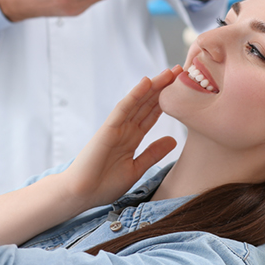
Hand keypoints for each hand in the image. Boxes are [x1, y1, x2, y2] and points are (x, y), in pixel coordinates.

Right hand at [60, 67, 180, 209]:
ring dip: (153, 86)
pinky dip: (134, 95)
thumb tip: (173, 140)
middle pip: (147, 103)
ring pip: (138, 101)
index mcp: (132, 137)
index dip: (167, 100)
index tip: (183, 88)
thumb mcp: (136, 169)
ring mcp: (116, 127)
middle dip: (164, 87)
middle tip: (181, 70)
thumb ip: (153, 153)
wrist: (82, 195)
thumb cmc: (104, 184)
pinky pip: (123, 109)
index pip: (152, 114)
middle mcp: (125, 128)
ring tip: (169, 72)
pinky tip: (146, 83)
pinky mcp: (107, 129)